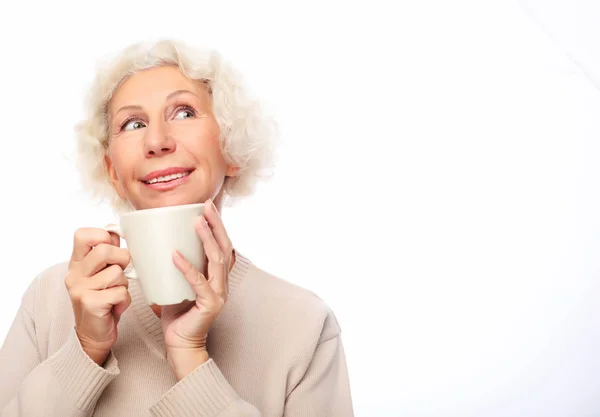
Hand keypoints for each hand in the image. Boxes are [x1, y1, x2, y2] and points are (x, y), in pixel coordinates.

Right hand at [65, 228, 131, 365]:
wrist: (93, 335)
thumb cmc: (102, 300)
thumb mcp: (102, 273)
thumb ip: (108, 252)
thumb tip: (115, 230)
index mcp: (76, 263)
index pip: (82, 234)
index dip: (103, 236)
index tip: (113, 248)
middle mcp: (74, 274)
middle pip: (105, 250)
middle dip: (123, 259)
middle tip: (122, 272)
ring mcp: (80, 289)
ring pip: (117, 272)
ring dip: (124, 284)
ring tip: (115, 294)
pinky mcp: (90, 304)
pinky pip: (121, 292)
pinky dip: (125, 300)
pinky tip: (115, 306)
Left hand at [161, 199, 232, 378]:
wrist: (180, 344)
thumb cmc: (177, 315)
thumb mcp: (178, 285)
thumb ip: (175, 267)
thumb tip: (155, 244)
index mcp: (218, 277)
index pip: (223, 245)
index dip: (218, 226)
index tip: (207, 207)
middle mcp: (223, 282)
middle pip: (225, 247)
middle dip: (216, 225)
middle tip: (205, 206)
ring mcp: (219, 293)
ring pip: (217, 260)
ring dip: (206, 239)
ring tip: (195, 223)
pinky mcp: (210, 304)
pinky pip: (199, 283)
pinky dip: (188, 267)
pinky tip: (176, 255)